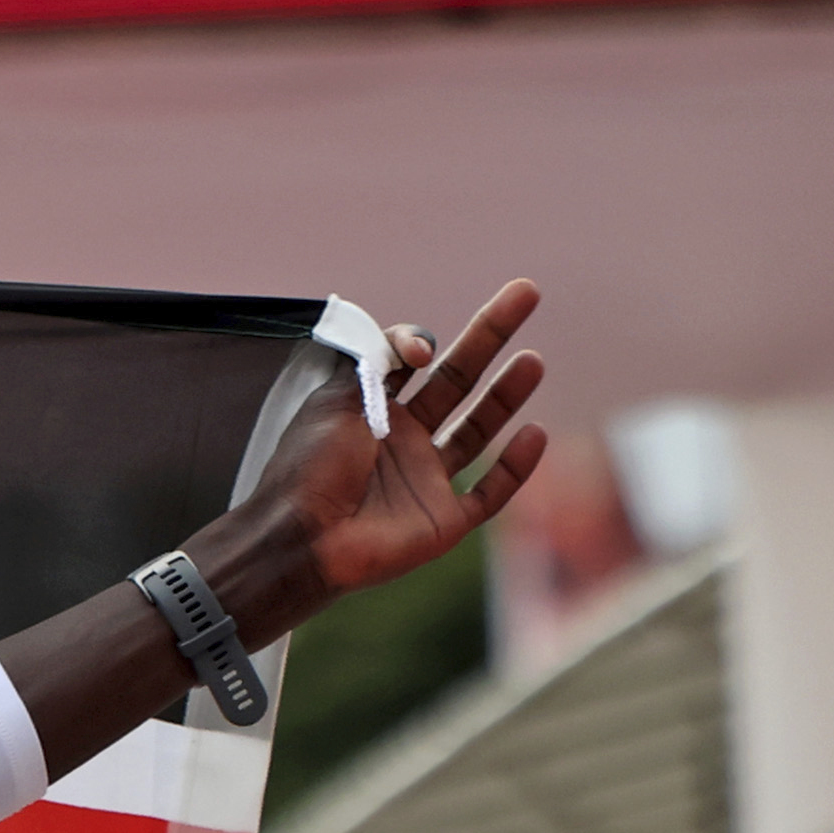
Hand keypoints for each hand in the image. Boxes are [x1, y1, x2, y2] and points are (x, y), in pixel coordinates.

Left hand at [246, 279, 551, 614]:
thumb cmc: (309, 469)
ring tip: (532, 361)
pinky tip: (533, 433)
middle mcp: (402, 442)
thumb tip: (421, 343)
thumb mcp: (334, 401)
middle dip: (489, 338)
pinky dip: (514, 468)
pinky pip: (490, 494)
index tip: (420, 350)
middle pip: (456, 382)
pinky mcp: (444, 520)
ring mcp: (425, 481)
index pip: (411, 363)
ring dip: (505, 396)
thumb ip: (375, 363)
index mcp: (371, 412)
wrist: (300, 538)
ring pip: (477, 432)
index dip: (419, 344)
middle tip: (525, 294)